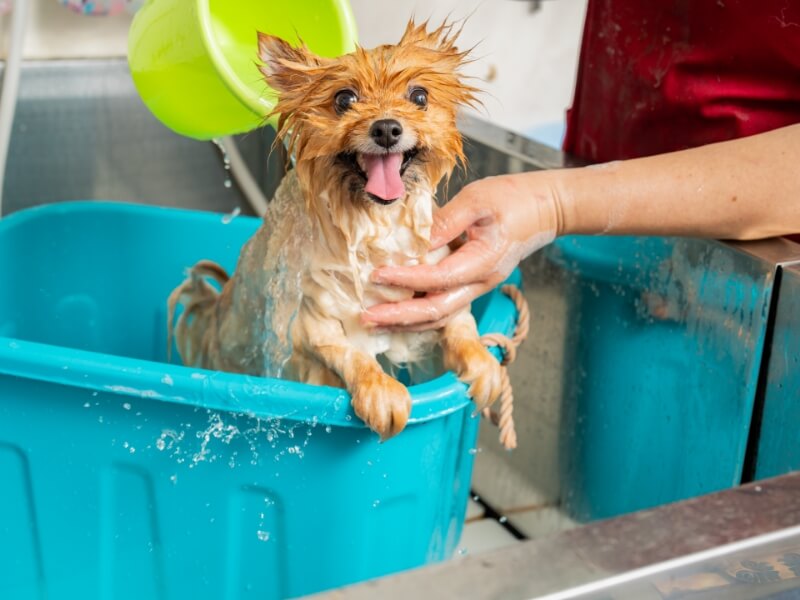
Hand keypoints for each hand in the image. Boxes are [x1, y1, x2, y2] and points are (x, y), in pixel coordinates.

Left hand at [362, 172, 559, 329]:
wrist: (547, 210)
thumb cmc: (514, 199)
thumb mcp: (478, 200)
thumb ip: (445, 221)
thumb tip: (415, 240)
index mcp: (483, 262)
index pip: (437, 279)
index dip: (405, 279)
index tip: (377, 275)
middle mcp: (480, 282)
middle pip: (436, 311)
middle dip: (399, 317)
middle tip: (367, 316)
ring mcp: (477, 287)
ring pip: (439, 316)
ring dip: (406, 322)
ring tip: (376, 321)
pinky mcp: (472, 284)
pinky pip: (443, 307)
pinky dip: (418, 315)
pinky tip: (397, 313)